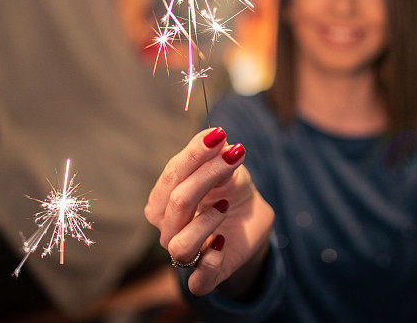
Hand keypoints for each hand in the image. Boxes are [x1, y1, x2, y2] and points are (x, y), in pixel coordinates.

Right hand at [144, 128, 274, 296]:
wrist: (251, 221)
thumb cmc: (231, 191)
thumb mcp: (230, 170)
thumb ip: (218, 155)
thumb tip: (216, 137)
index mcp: (165, 200)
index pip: (172, 175)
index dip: (194, 155)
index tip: (219, 136)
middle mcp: (169, 228)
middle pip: (176, 203)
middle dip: (206, 176)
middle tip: (234, 155)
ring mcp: (187, 254)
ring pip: (179, 246)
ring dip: (204, 222)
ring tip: (225, 204)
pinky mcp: (206, 277)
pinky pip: (198, 281)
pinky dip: (210, 263)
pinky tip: (224, 242)